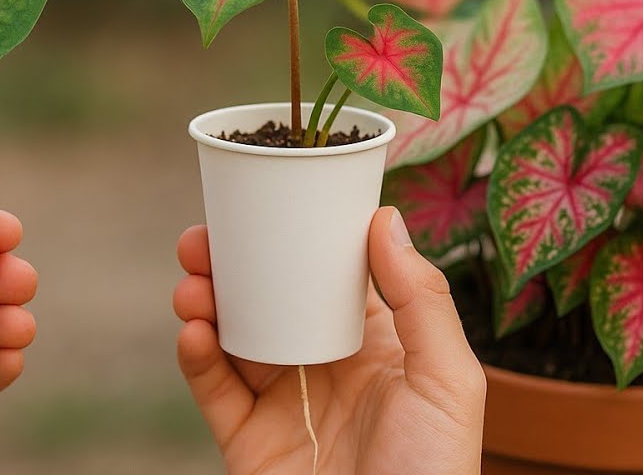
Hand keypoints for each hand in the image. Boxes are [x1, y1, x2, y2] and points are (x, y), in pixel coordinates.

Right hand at [173, 206, 485, 474]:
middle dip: (234, 263)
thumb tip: (385, 218)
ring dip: (206, 301)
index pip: (331, 276)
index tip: (267, 199)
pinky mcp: (248, 443)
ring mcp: (284, 404)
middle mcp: (327, 367)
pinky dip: (196, 356)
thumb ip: (420, 300)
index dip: (297, 237)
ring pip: (234, 336)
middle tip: (201, 236)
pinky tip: (192, 330)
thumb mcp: (450, 382)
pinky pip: (214, 391)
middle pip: (271, 298)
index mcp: (379, 346)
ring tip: (192, 281)